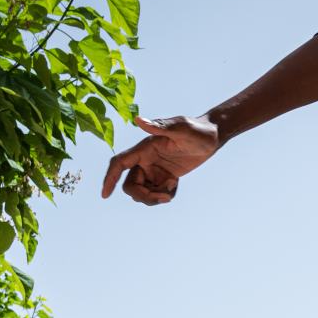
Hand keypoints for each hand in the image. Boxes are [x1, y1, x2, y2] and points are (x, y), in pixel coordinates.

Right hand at [102, 115, 220, 205]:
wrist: (212, 137)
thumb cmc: (197, 129)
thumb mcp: (182, 128)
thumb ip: (161, 126)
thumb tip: (138, 120)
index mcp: (144, 148)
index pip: (119, 163)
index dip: (109, 178)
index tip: (104, 196)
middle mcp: (145, 159)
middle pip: (130, 185)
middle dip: (144, 196)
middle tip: (164, 196)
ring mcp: (154, 170)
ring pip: (142, 192)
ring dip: (154, 198)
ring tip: (172, 187)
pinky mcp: (164, 177)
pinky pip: (156, 194)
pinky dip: (164, 196)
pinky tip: (175, 185)